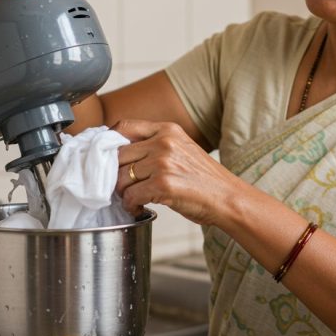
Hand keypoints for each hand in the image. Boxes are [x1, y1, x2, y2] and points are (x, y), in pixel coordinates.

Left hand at [113, 120, 242, 225]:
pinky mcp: (163, 184)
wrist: (228, 198)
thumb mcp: (182, 149)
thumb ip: (155, 145)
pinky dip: (131, 206)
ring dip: (123, 193)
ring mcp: (163, 162)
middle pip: (118, 155)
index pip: (124, 126)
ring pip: (120, 177)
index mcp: (168, 130)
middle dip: (115, 174)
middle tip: (122, 187)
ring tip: (134, 200)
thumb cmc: (205, 179)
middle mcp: (164, 142)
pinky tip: (139, 208)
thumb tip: (120, 154)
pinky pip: (131, 195)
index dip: (109, 142)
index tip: (107, 157)